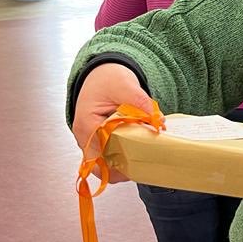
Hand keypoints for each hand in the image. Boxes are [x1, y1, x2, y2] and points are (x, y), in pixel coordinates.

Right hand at [72, 63, 153, 182]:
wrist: (101, 75)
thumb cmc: (107, 79)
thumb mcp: (125, 85)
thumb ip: (140, 102)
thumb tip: (157, 120)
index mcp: (87, 124)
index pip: (101, 153)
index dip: (122, 158)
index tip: (141, 156)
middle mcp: (85, 138)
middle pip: (102, 165)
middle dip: (124, 166)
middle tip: (146, 160)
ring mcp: (91, 143)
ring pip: (106, 166)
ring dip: (124, 164)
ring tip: (144, 156)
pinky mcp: (100, 144)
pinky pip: (110, 159)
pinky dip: (124, 158)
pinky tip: (138, 152)